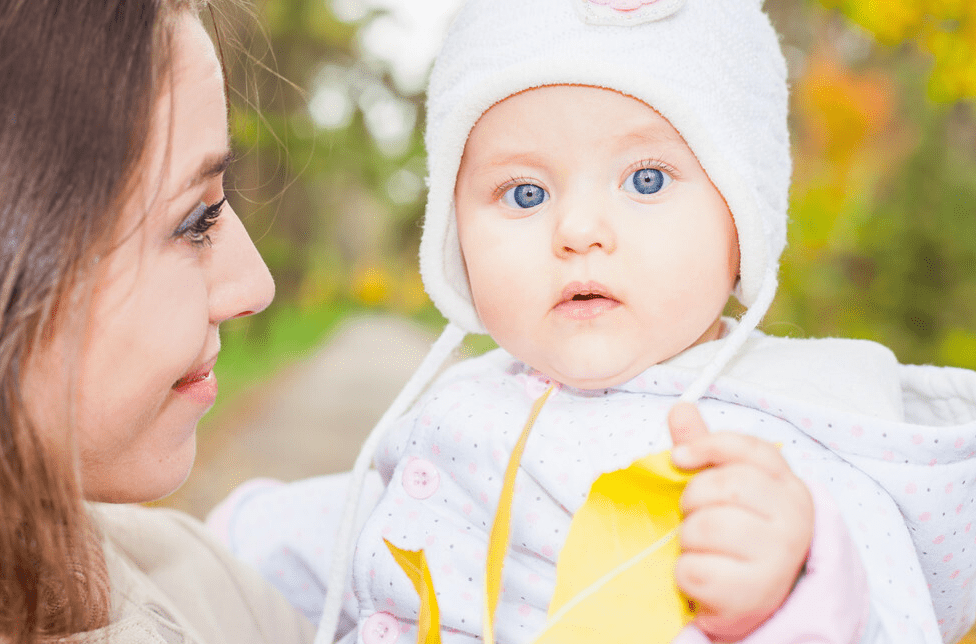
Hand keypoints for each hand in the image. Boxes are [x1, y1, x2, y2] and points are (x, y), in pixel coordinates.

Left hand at [667, 403, 813, 641]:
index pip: (751, 450)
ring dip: (687, 537)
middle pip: (724, 485)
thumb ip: (706, 450)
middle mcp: (793, 521)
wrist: (757, 602)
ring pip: (704, 528)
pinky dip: (685, 572)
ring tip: (701, 547)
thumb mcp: (728, 488)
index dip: (708, 446)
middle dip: (693, 498)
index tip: (679, 456)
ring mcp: (777, 559)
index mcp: (790, 487)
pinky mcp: (752, 594)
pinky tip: (702, 574)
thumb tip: (681, 408)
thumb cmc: (740, 536)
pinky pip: (694, 569)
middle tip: (694, 514)